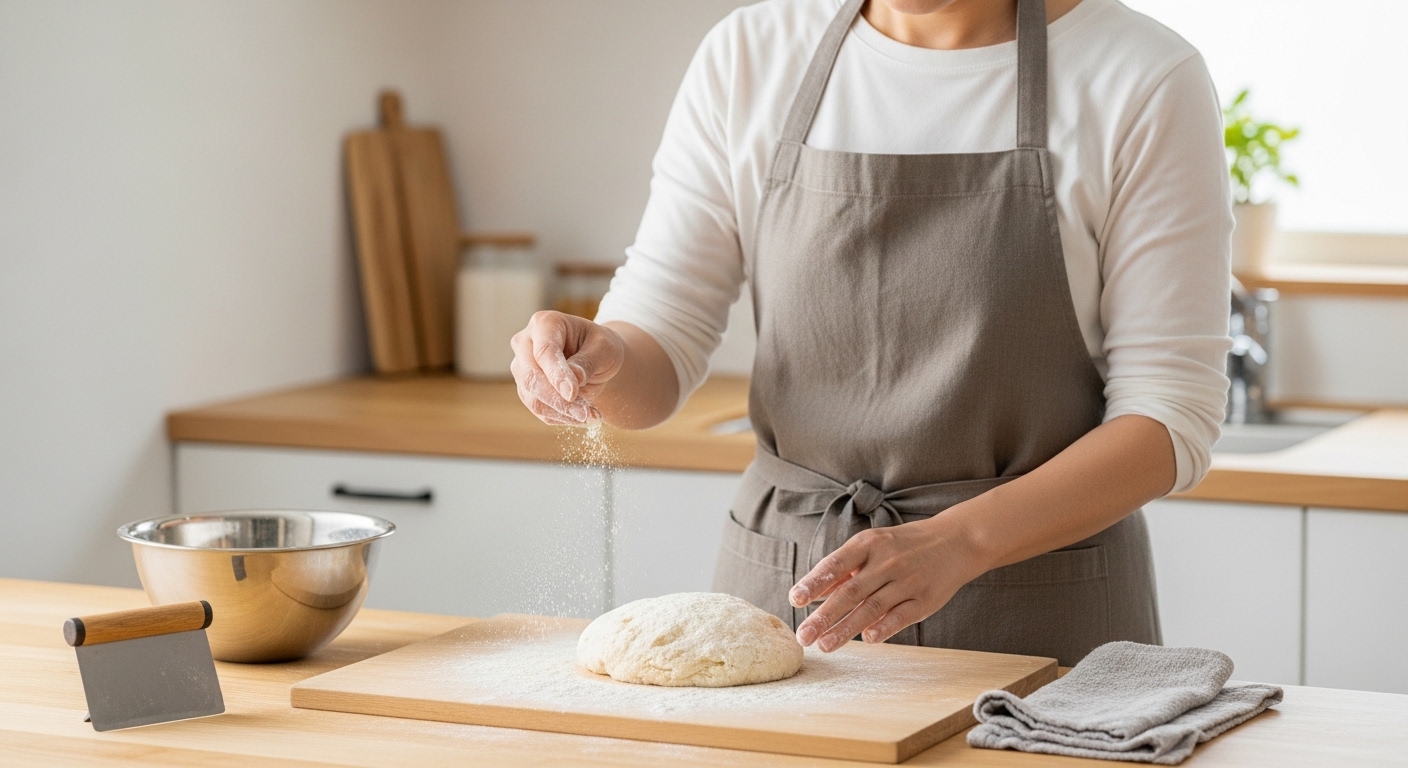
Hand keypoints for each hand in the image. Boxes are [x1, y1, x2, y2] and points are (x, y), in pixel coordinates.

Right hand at [510, 311, 624, 425]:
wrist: (595, 357)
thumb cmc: (600, 346)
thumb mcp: (604, 349)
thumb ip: (588, 362)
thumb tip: (574, 380)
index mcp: (544, 323)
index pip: (544, 351)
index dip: (557, 374)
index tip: (573, 394)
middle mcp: (525, 343)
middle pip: (532, 377)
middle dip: (559, 400)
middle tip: (586, 414)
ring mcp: (521, 368)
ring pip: (533, 399)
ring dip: (563, 413)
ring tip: (592, 416)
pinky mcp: (526, 390)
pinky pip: (539, 410)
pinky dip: (562, 418)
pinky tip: (583, 416)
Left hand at [788, 514, 987, 651]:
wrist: (954, 541)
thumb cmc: (902, 546)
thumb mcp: (871, 546)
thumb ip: (843, 569)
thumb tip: (812, 593)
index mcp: (868, 544)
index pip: (836, 564)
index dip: (815, 582)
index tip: (796, 599)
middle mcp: (886, 562)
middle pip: (850, 592)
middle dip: (824, 616)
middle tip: (803, 636)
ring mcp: (907, 581)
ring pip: (872, 608)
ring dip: (846, 629)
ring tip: (825, 646)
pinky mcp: (924, 600)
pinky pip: (901, 616)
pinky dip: (884, 628)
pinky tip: (867, 639)